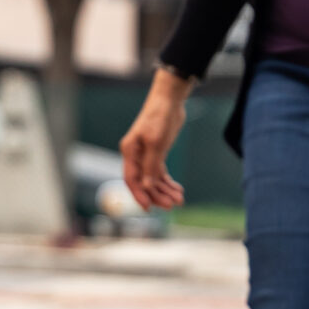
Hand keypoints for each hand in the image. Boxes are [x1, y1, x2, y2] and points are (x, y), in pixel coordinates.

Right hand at [120, 68, 191, 210]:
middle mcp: (135, 155)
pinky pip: (160, 173)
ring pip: (153, 179)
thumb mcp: (156, 142)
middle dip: (157, 195)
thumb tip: (147, 187)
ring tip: (179, 200)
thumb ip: (151, 165)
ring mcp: (146, 155)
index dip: (139, 195)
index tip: (149, 208)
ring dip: (165, 190)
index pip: (131, 179)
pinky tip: (178, 189)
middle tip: (172, 205)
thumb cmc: (159, 117)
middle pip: (144, 182)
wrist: (170, 100)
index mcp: (130, 151)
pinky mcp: (157, 153)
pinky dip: (168, 182)